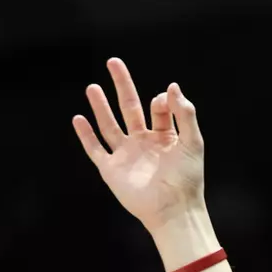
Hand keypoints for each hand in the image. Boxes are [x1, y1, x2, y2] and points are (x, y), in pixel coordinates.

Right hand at [72, 59, 205, 233]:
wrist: (174, 210)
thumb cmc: (187, 179)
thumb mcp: (193, 141)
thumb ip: (184, 113)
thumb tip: (171, 86)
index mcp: (165, 136)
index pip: (158, 108)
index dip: (160, 100)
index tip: (163, 101)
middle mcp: (144, 142)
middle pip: (129, 108)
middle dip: (122, 86)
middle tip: (113, 62)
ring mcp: (126, 155)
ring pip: (109, 125)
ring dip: (100, 106)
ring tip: (93, 86)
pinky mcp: (112, 169)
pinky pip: (95, 149)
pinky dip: (86, 135)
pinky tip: (79, 118)